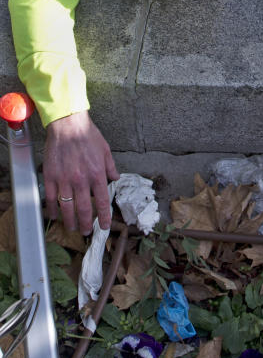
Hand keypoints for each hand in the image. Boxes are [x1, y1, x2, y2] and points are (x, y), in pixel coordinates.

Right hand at [43, 111, 119, 233]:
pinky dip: (52, 209)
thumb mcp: (106, 151)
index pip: (101, 202)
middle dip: (86, 223)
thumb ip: (110, 167)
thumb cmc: (88, 136)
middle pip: (83, 209)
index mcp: (97, 175)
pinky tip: (54, 215)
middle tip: (87, 231)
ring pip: (67, 207)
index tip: (104, 226)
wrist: (68, 126)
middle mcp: (81, 180)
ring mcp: (65, 180)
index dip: (103, 217)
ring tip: (73, 228)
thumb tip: (116, 178)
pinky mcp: (51, 176)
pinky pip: (51, 198)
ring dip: (70, 220)